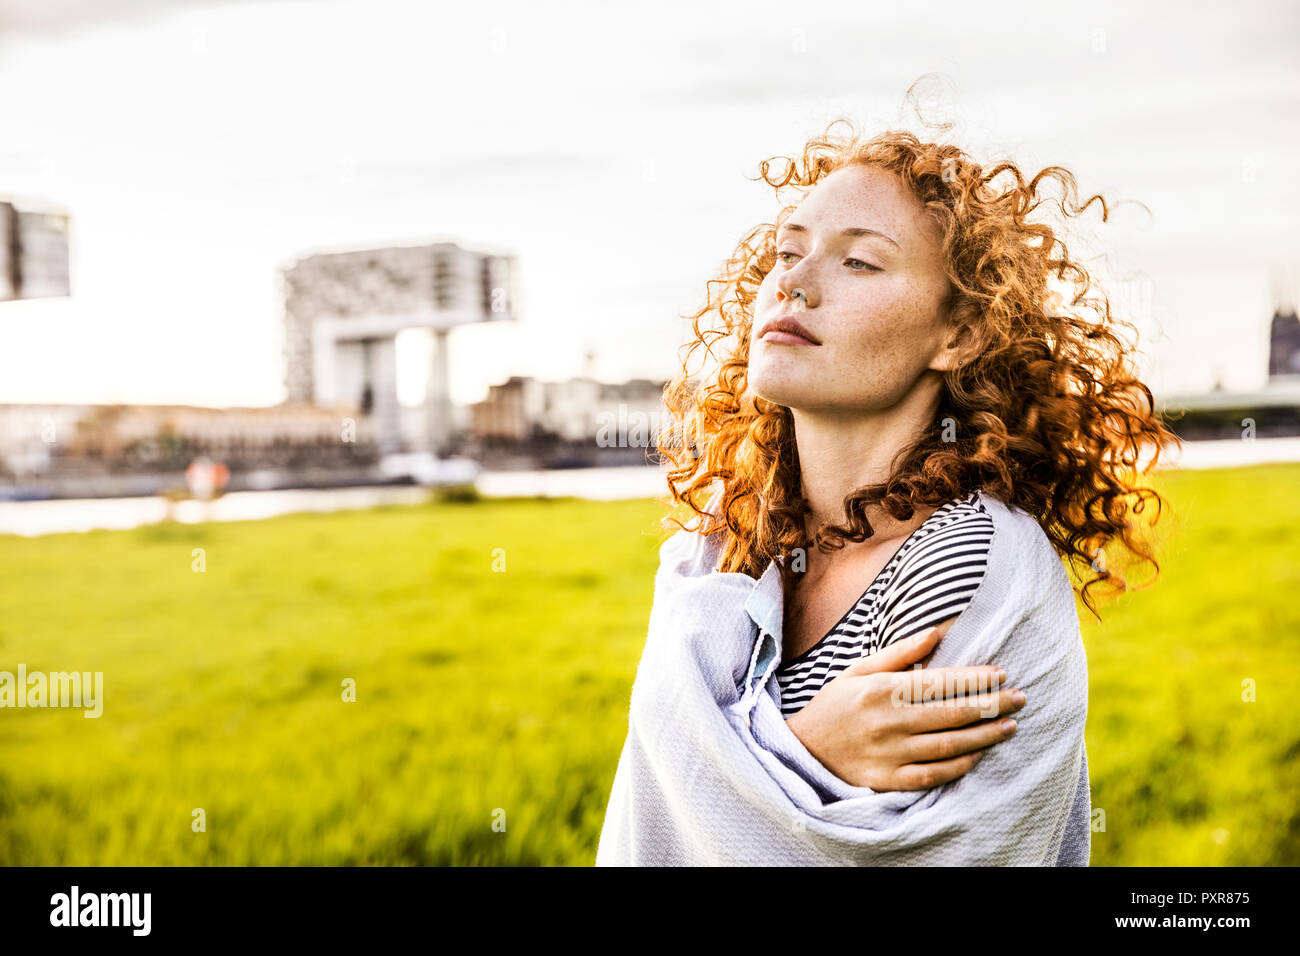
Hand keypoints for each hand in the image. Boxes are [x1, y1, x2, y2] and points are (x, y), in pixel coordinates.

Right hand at [783, 618, 1026, 790]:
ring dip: (984, 735)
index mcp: (881, 689)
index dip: (974, 679)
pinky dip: (959, 765)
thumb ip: (899, 653)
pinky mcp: (888, 780)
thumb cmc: (834, 705)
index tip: (1001, 675)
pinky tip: (978, 754)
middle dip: (991, 705)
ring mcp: (888, 754)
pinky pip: (933, 775)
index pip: (940, 683)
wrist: (802, 750)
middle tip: (1020, 698)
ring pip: (948, 745)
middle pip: (952, 713)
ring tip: (1010, 726)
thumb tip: (936, 632)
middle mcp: (887, 722)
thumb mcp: (858, 670)